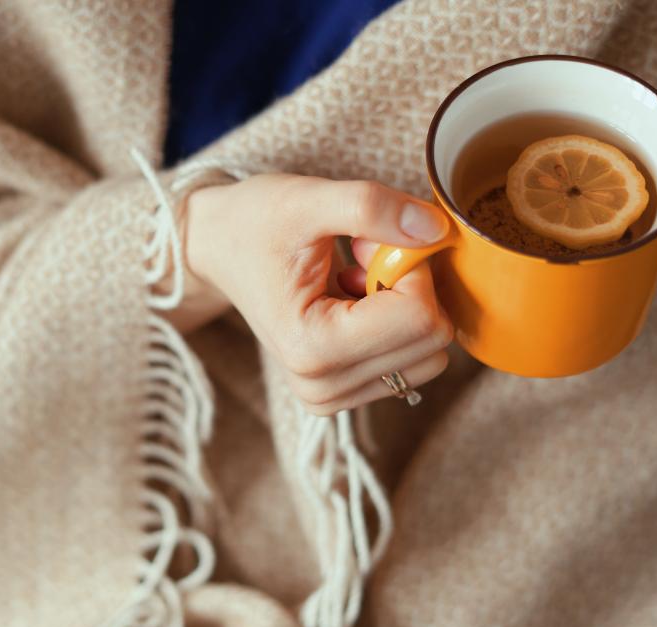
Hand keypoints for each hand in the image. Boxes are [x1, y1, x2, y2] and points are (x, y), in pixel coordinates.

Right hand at [182, 174, 452, 414]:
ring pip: (430, 354)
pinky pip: (414, 363)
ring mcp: (333, 397)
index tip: (365, 242)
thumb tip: (437, 230)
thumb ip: (371, 208)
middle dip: (409, 285)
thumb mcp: (308, 199)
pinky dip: (397, 325)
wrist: (219, 247)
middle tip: (361, 257)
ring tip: (356, 279)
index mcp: (311, 346)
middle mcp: (322, 386)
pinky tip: (355, 300)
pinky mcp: (345, 394)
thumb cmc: (255, 222)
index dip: (409, 263)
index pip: (419, 315)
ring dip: (406, 305)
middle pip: (432, 340)